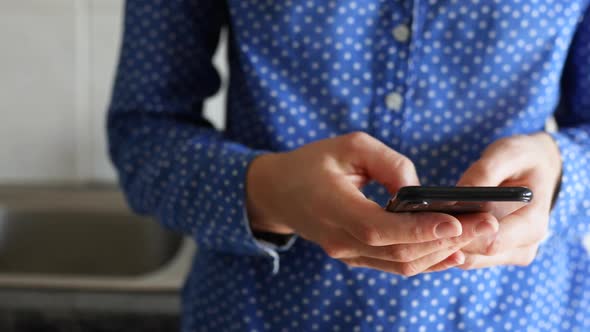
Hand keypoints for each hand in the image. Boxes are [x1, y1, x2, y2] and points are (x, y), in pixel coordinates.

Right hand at [246, 132, 497, 275]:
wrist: (277, 192)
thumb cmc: (313, 162)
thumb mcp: (350, 145)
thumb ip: (389, 164)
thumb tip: (419, 190)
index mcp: (333, 207)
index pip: (381, 228)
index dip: (420, 229)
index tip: (459, 221)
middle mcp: (340, 239)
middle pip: (399, 253)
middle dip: (446, 241)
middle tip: (487, 223)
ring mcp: (346, 253)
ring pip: (400, 265)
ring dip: (440, 253)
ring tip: (477, 235)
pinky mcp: (354, 256)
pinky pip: (393, 265)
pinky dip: (425, 260)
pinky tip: (452, 252)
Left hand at [432, 133, 561, 269]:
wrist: (536, 171)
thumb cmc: (522, 159)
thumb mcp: (508, 154)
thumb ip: (485, 173)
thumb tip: (458, 195)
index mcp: (533, 224)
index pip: (493, 241)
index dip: (462, 232)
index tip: (435, 215)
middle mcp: (523, 247)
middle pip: (475, 255)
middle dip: (446, 238)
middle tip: (417, 217)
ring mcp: (508, 255)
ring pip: (465, 260)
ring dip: (442, 243)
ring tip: (420, 220)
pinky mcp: (494, 255)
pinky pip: (464, 257)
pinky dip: (446, 244)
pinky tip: (428, 226)